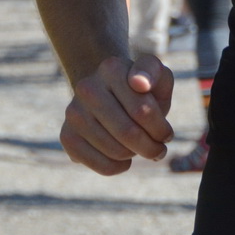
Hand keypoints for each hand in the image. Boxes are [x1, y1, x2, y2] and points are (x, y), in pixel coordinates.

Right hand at [60, 54, 174, 175]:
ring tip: (139, 146)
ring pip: (116, 152)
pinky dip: (120, 167)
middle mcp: (87, 88)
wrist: (109, 94)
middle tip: (158, 148)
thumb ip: (154, 71)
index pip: (143, 111)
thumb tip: (139, 83)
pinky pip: (102, 166)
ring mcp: (74, 113)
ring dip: (136, 155)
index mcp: (111, 68)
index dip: (161, 129)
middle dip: (151, 147)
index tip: (166, 133)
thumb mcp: (157, 75)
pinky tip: (123, 156)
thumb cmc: (141, 90)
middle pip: (128, 133)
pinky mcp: (67, 137)